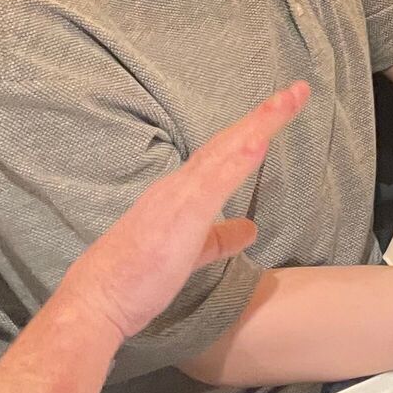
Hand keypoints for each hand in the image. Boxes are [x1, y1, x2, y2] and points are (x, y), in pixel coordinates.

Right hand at [53, 82, 309, 343]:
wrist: (94, 303)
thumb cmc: (135, 281)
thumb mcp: (189, 254)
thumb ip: (219, 239)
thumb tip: (250, 229)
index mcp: (180, 193)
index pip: (223, 153)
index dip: (254, 128)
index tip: (284, 107)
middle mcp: (178, 187)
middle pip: (228, 142)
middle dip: (266, 115)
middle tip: (299, 90)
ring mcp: (177, 198)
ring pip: (223, 153)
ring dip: (258, 125)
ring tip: (288, 101)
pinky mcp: (179, 218)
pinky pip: (213, 184)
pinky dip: (237, 161)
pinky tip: (260, 143)